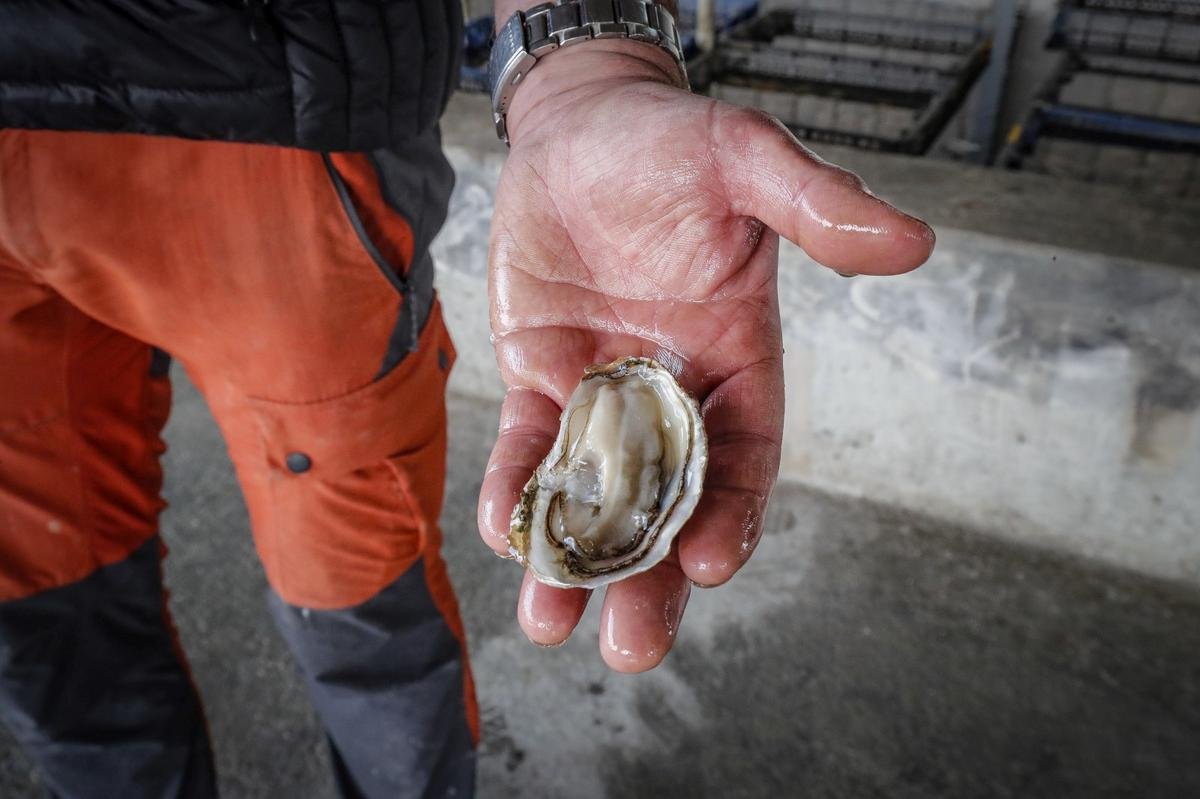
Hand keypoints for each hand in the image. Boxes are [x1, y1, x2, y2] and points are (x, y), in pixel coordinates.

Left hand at [477, 42, 934, 671]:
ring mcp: (605, 396)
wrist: (582, 128)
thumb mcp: (745, 159)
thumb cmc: (671, 143)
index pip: (746, 457)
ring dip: (576, 562)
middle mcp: (676, 395)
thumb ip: (818, 204)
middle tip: (632, 648)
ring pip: (596, 496)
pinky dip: (519, 492)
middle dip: (652, 578)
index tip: (710, 563)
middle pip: (671, 505)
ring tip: (551, 625)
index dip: (733, 514)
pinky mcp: (543, 381)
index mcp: (740, 361)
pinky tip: (504, 532)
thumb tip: (916, 239)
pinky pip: (530, 450)